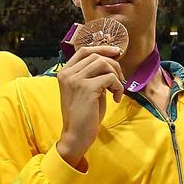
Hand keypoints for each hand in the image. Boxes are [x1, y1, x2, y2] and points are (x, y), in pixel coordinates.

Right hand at [55, 45, 123, 167]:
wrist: (75, 135)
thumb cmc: (83, 115)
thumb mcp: (85, 90)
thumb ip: (92, 75)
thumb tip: (110, 62)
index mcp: (64, 72)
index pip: (84, 51)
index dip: (102, 48)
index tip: (116, 52)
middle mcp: (67, 73)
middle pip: (96, 56)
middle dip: (113, 65)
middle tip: (120, 79)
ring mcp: (76, 80)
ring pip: (103, 64)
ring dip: (116, 75)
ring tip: (116, 90)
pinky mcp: (87, 88)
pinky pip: (110, 78)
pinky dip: (117, 87)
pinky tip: (115, 99)